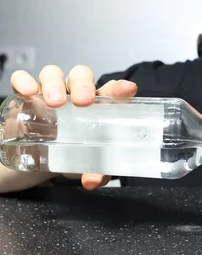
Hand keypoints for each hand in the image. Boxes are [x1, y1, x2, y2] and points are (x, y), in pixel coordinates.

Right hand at [11, 65, 137, 190]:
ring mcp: (48, 92)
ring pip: (53, 73)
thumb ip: (93, 171)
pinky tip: (29, 91)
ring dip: (55, 84)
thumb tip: (92, 181)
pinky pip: (21, 79)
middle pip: (81, 75)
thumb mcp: (83, 163)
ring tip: (55, 103)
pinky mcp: (24, 96)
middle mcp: (73, 94)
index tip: (127, 91)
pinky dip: (24, 81)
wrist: (35, 157)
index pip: (110, 89)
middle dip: (84, 84)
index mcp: (96, 105)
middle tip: (84, 102)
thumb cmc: (68, 151)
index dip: (119, 88)